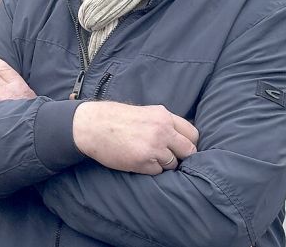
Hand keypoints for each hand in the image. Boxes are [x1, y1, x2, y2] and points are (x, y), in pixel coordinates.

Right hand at [72, 101, 198, 174]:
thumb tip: (182, 137)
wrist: (92, 125)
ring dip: (164, 164)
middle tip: (169, 156)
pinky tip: (138, 161)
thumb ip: (164, 122)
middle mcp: (162, 130)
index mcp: (164, 116)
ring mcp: (154, 147)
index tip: (182, 147)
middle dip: (181, 156)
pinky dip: (150, 169)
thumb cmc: (115, 118)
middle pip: (189, 151)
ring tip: (147, 157)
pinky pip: (158, 172)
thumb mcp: (145, 112)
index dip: (189, 143)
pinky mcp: (143, 161)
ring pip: (173, 164)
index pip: (193, 134)